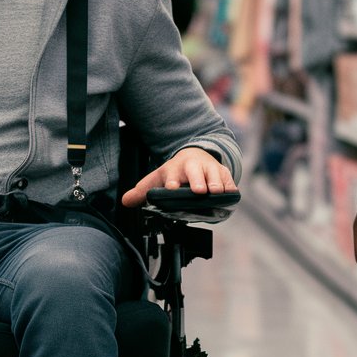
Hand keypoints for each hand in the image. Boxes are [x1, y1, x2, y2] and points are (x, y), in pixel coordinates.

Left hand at [121, 147, 237, 207]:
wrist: (197, 155)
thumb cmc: (177, 172)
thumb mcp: (159, 178)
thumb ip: (143, 191)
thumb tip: (125, 201)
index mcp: (175, 169)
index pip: (171, 175)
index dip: (171, 182)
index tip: (171, 188)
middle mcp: (193, 167)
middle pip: (195, 172)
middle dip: (197, 180)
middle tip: (199, 190)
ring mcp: (210, 169)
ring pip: (214, 175)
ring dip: (216, 183)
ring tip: (216, 192)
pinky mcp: (224, 173)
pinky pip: (229, 180)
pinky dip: (230, 187)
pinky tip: (231, 193)